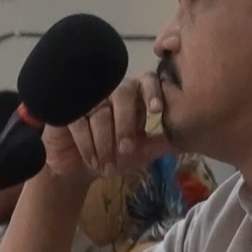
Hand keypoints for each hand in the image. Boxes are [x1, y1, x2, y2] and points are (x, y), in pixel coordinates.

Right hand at [41, 73, 172, 182]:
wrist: (78, 170)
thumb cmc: (113, 156)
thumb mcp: (141, 152)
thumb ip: (161, 143)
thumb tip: (187, 139)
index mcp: (134, 96)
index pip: (146, 80)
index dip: (152, 92)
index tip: (156, 111)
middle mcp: (110, 91)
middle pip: (122, 94)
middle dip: (125, 124)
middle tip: (126, 150)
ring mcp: (86, 98)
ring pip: (99, 111)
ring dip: (105, 143)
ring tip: (107, 167)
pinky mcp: (65, 109)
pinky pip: (78, 122)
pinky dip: (87, 144)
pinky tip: (93, 160)